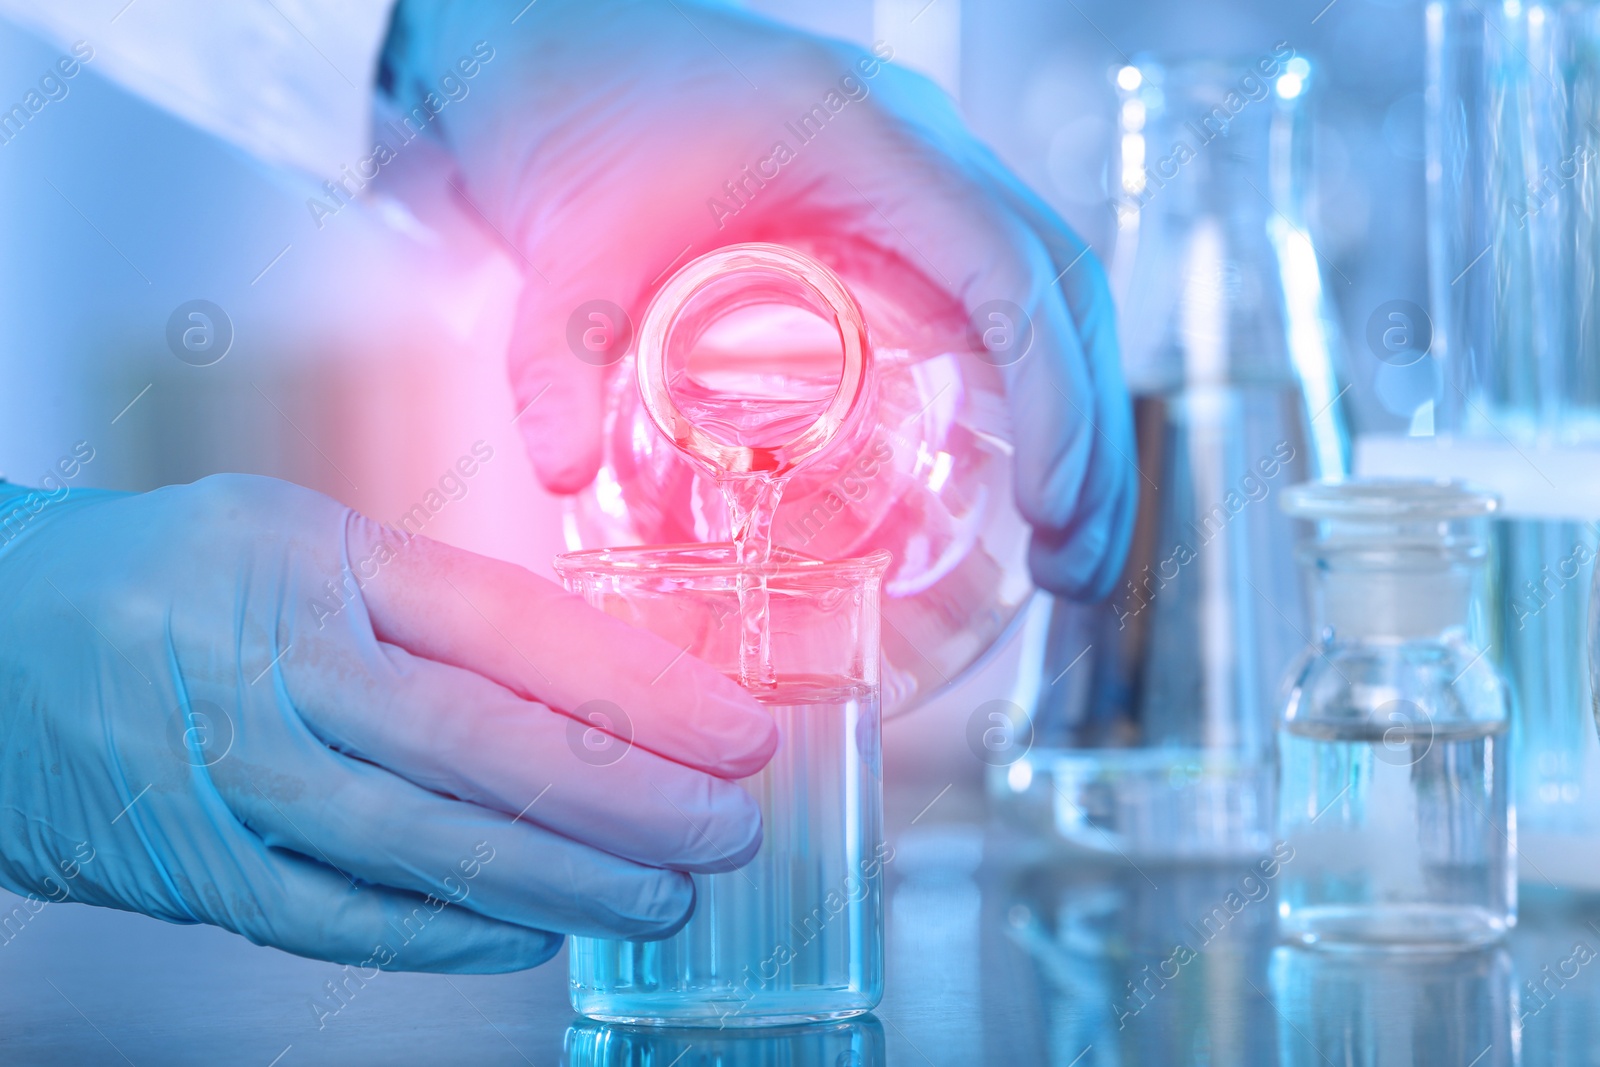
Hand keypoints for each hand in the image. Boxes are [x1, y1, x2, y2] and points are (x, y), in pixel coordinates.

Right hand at [0, 475, 774, 970]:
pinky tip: (531, 935)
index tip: (735, 731)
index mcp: (317, 560)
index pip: (514, 629)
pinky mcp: (190, 863)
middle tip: (726, 828)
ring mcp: (226, 773)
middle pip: (483, 743)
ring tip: (661, 896)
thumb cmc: (166, 579)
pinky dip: (444, 933)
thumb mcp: (303, 546)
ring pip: (424, 843)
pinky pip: (334, 915)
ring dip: (561, 879)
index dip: (640, 689)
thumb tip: (590, 687)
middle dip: (627, 798)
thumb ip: (431, 609)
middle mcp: (274, 663)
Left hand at [383, 0, 1136, 598]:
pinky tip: (1023, 476)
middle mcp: (922, 149)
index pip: (1008, 271)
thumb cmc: (571, 110)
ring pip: (1055, 293)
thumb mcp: (565, 246)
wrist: (553, 40)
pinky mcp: (901, 207)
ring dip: (1083, 418)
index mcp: (866, 140)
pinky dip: (1035, 386)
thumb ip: (555, 357)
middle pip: (1066, 290)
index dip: (1052, 395)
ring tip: (1070, 548)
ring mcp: (922, 174)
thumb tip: (561, 475)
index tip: (1049, 508)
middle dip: (1095, 434)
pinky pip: (1004, 292)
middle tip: (1076, 566)